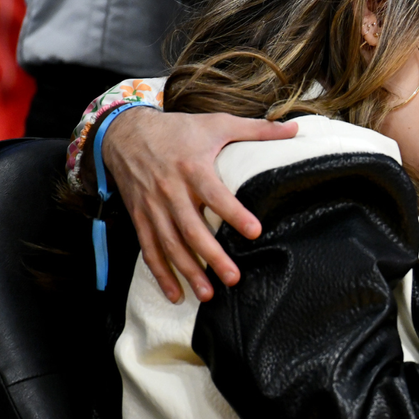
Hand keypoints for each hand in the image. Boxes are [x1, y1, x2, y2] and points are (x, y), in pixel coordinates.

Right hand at [100, 108, 297, 302]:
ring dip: (189, 271)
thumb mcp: (216, 123)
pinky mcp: (140, 217)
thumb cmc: (178, 129)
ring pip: (171, 244)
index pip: (216, 195)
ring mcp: (153, 207)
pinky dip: (161, 274)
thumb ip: (256, 129)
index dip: (234, 213)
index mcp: (193, 168)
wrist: (125, 132)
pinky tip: (177, 295)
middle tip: (234, 278)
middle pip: (192, 228)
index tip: (255, 232)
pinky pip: (149, 249)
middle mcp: (171, 191)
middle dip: (213, 256)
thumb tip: (294, 128)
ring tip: (208, 295)